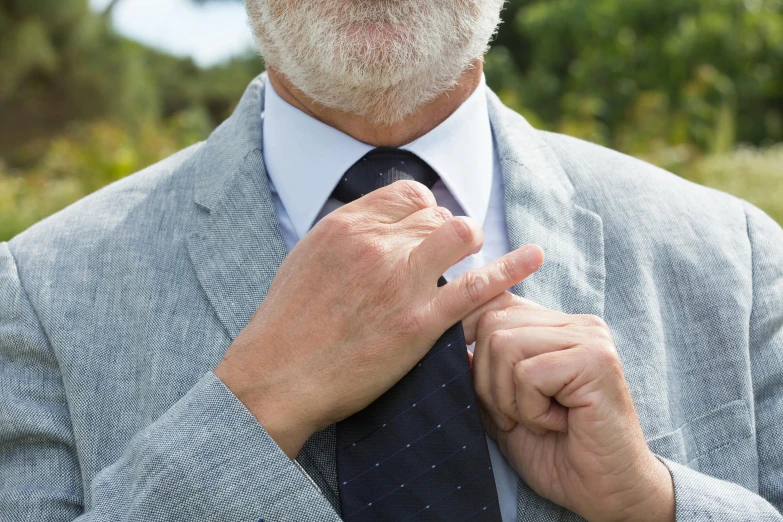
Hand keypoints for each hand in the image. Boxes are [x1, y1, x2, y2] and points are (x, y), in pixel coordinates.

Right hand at [214, 181, 545, 457]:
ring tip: (468, 261)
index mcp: (345, 225)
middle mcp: (375, 245)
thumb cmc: (288, 324)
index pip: (409, 195)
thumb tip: (383, 224)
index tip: (426, 231)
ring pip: (461, 234)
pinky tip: (534, 257)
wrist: (276, 377)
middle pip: (437, 215)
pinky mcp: (419, 323)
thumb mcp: (307, 258)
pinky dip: (510, 270)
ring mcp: (399, 282)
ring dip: (470, 245)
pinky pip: (477, 287)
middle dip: (445, 233)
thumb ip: (348, 234)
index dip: (425, 211)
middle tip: (442, 259)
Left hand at [464, 293, 674, 521]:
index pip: (496, 302)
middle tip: (516, 417)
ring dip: (509, 398)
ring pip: (504, 345)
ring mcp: (589, 338)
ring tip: (539, 420)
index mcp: (555, 326)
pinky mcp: (596, 360)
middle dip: (488, 380)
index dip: (470, 335)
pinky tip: (558, 424)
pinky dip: (531, 410)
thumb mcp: (503, 405)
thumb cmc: (556, 451)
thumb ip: (481, 370)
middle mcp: (575, 323)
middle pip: (492, 324)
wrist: (605, 491)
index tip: (471, 374)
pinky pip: (528, 373)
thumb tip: (447, 334)